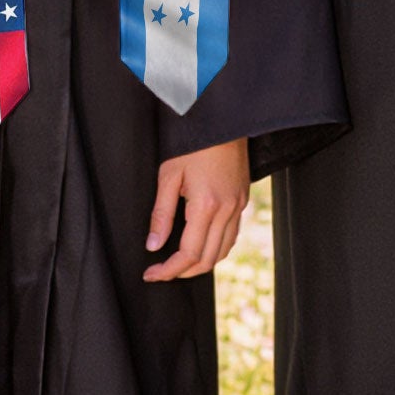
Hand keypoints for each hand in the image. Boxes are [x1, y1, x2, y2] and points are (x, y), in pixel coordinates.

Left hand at [143, 136, 249, 281]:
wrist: (223, 120)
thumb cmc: (194, 143)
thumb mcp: (169, 175)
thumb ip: (161, 214)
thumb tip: (153, 245)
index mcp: (206, 205)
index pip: (188, 254)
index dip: (168, 270)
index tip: (151, 273)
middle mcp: (227, 209)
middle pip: (207, 259)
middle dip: (183, 272)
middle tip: (161, 271)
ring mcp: (238, 205)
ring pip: (223, 250)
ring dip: (201, 263)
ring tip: (179, 263)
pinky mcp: (243, 199)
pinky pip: (232, 235)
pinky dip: (216, 248)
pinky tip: (201, 244)